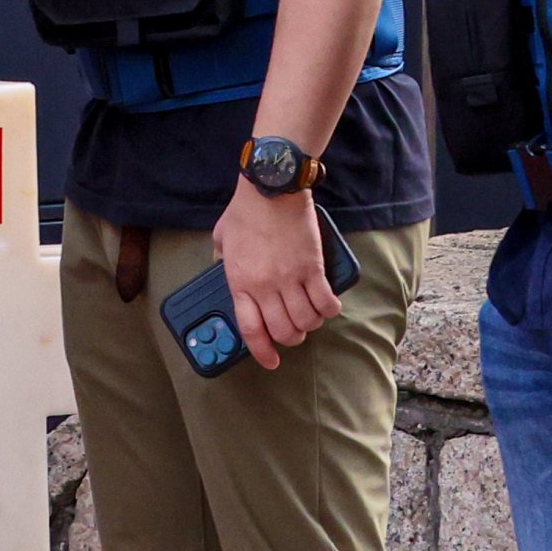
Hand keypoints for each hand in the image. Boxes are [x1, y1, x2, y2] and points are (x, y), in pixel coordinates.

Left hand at [212, 184, 342, 369]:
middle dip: (291, 338)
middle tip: (293, 331)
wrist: (271, 189)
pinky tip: (326, 305)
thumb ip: (222, 260)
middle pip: (284, 331)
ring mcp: (291, 279)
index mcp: (240, 282)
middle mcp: (266, 286)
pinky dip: (328, 310)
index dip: (262, 351)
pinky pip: (326, 302)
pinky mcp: (313, 269)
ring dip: (310, 324)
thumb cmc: (245, 211)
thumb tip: (225, 270)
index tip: (270, 361)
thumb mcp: (222, 238)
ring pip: (307, 322)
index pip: (251, 329)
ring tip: (309, 316)